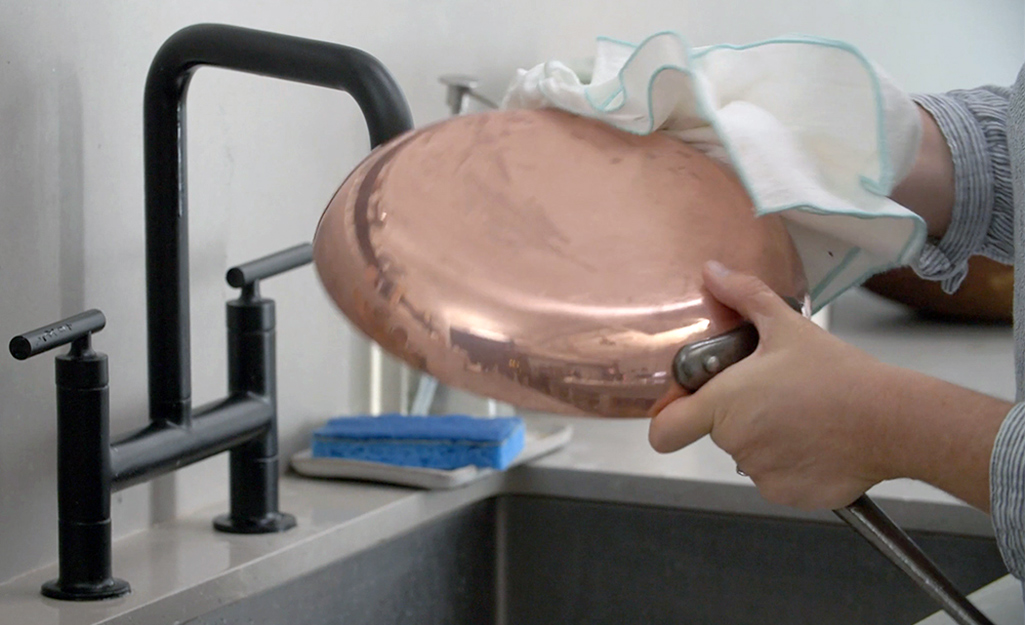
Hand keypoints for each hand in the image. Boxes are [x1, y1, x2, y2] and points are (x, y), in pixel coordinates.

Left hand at [649, 261, 897, 509]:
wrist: (892, 421)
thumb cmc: (838, 374)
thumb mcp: (786, 325)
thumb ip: (743, 296)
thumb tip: (712, 272)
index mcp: (724, 404)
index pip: (665, 430)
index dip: (671, 418)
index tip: (688, 406)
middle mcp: (735, 444)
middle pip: (717, 433)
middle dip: (738, 414)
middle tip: (776, 393)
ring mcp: (760, 473)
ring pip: (748, 454)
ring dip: (765, 438)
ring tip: (802, 415)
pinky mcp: (787, 494)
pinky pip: (775, 478)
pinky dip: (790, 464)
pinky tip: (816, 441)